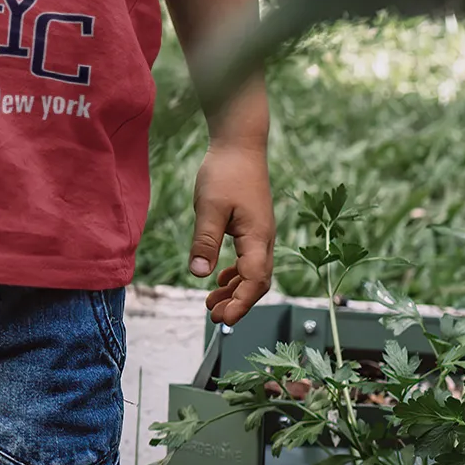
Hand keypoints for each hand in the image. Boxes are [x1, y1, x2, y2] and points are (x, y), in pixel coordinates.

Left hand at [190, 141, 274, 326]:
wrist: (240, 145)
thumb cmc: (226, 173)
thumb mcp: (209, 208)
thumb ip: (205, 242)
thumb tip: (199, 274)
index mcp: (257, 237)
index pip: (254, 281)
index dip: (240, 303)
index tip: (223, 318)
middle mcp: (264, 239)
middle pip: (257, 282)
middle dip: (238, 302)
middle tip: (213, 315)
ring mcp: (260, 233)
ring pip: (253, 272)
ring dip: (235, 290)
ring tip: (211, 302)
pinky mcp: (253, 227)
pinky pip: (249, 259)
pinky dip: (236, 274)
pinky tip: (220, 278)